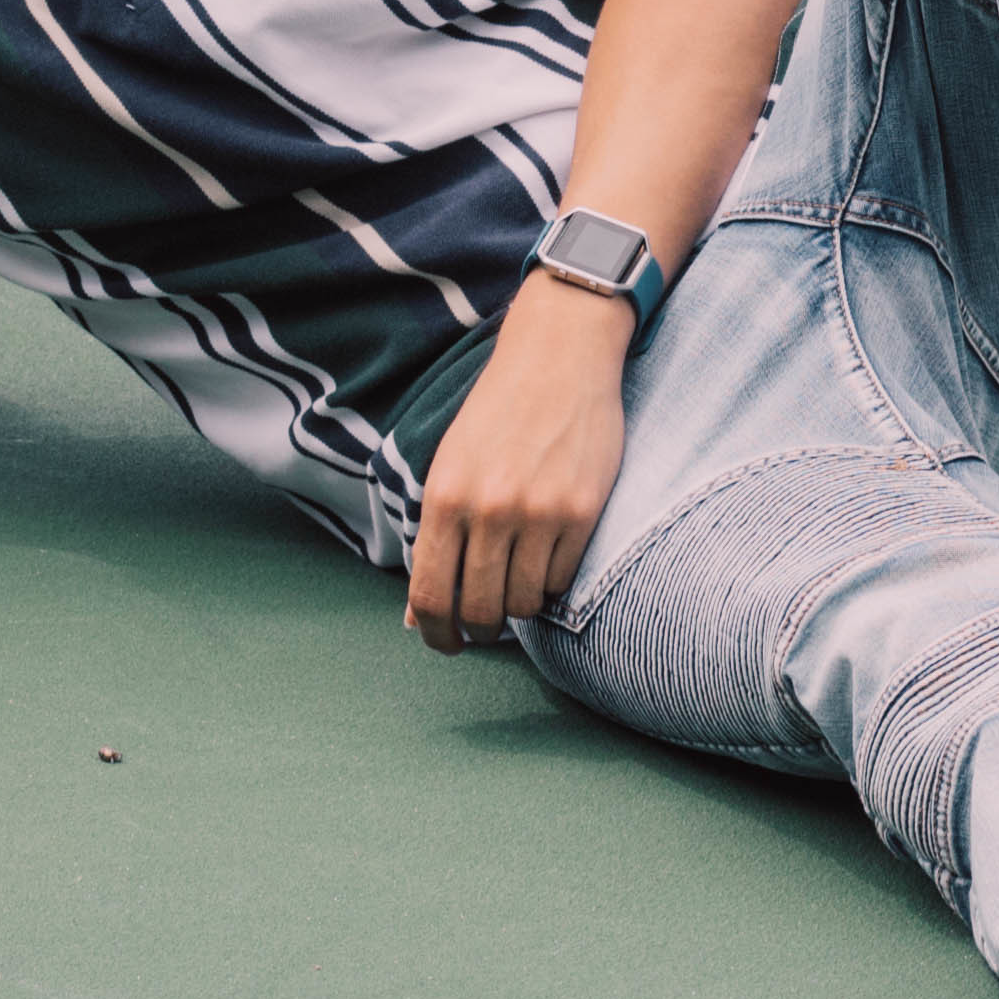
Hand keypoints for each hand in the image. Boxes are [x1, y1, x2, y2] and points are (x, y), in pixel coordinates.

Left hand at [405, 281, 632, 651]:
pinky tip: (546, 560)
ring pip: (523, 602)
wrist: (560, 356)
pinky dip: (551, 582)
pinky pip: (561, 579)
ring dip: (517, 607)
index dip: (434, 632)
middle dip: (477, 631)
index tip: (444, 642)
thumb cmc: (499, 411)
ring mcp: (538, 513)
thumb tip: (417, 616)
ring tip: (516, 587)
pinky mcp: (581, 512)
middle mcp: (488, 509)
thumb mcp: (450, 465)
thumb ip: (431, 536)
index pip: (429, 594)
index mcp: (445, 497)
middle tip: (482, 628)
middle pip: (479, 610)